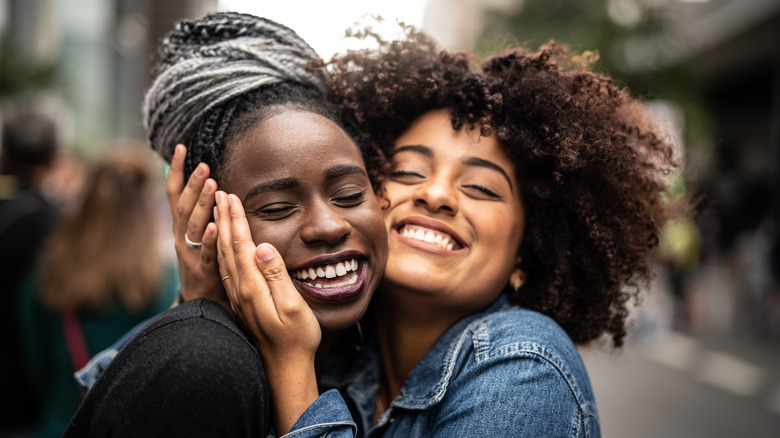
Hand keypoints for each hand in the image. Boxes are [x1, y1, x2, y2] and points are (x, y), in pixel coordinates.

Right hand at [166, 144, 225, 306]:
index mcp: (180, 227)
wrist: (200, 303)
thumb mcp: (195, 235)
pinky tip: (217, 225)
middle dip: (192, 184)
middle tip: (204, 165)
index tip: (181, 148)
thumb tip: (200, 181)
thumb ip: (197, 211)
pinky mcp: (204, 270)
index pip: (174, 194)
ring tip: (211, 184)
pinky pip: (206, 252)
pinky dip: (210, 238)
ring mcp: (190, 254)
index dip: (176, 171)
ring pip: (194, 226)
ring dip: (202, 204)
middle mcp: (181, 237)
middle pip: (184, 207)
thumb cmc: (202, 262)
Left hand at [215, 190, 320, 433]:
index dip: (236, 219)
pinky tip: (223, 245)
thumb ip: (276, 275)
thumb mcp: (293, 306)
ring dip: (220, 231)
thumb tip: (262, 246)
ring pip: (224, 257)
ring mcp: (238, 298)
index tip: (231, 195)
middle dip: (224, 218)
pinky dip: (222, 250)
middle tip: (219, 192)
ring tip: (217, 211)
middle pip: (228, 247)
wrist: (284, 369)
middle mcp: (240, 290)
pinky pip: (226, 270)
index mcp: (252, 287)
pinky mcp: (240, 304)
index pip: (241, 244)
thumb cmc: (296, 339)